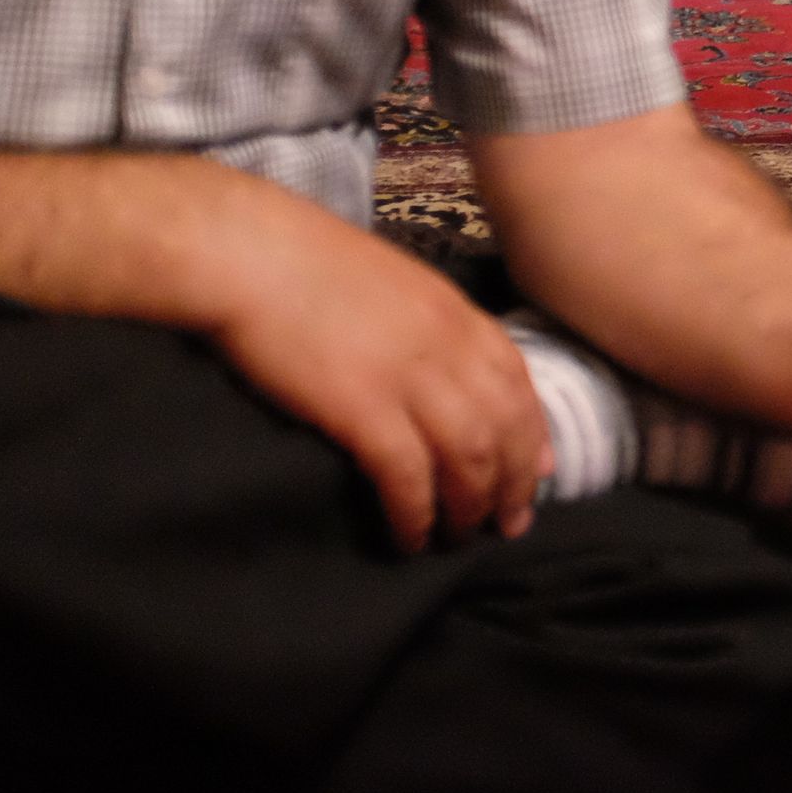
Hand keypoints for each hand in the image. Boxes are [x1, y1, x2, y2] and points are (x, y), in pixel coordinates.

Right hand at [204, 204, 551, 552]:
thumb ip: (437, 327)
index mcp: (459, 313)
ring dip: (469, 507)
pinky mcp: (363, 408)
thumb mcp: (399, 284)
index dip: (534, 434)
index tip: (540, 472)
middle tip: (509, 524)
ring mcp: (410, 378)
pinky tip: (409, 538)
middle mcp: (450, 347)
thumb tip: (461, 376)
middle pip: (507, 428)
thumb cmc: (311, 263)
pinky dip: (415, 513)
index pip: (520, 383)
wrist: (251, 253)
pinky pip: (408, 476)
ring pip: (469, 458)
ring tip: (459, 539)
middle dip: (515, 483)